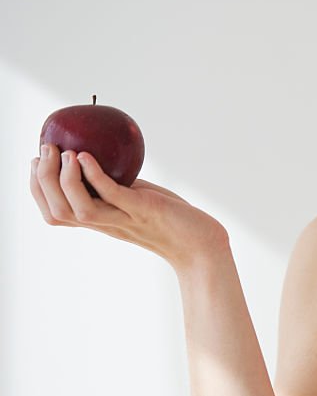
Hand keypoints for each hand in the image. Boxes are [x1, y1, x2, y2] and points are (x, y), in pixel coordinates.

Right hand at [30, 145, 227, 271]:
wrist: (202, 245)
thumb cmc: (172, 220)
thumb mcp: (137, 199)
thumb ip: (118, 185)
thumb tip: (101, 156)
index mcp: (101, 222)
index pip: (54, 214)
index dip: (37, 189)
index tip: (35, 162)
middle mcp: (107, 224)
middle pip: (57, 212)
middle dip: (42, 181)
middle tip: (43, 151)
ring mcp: (124, 219)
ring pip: (78, 209)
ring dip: (65, 180)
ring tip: (64, 153)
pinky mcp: (144, 211)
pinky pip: (112, 196)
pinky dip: (94, 176)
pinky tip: (86, 157)